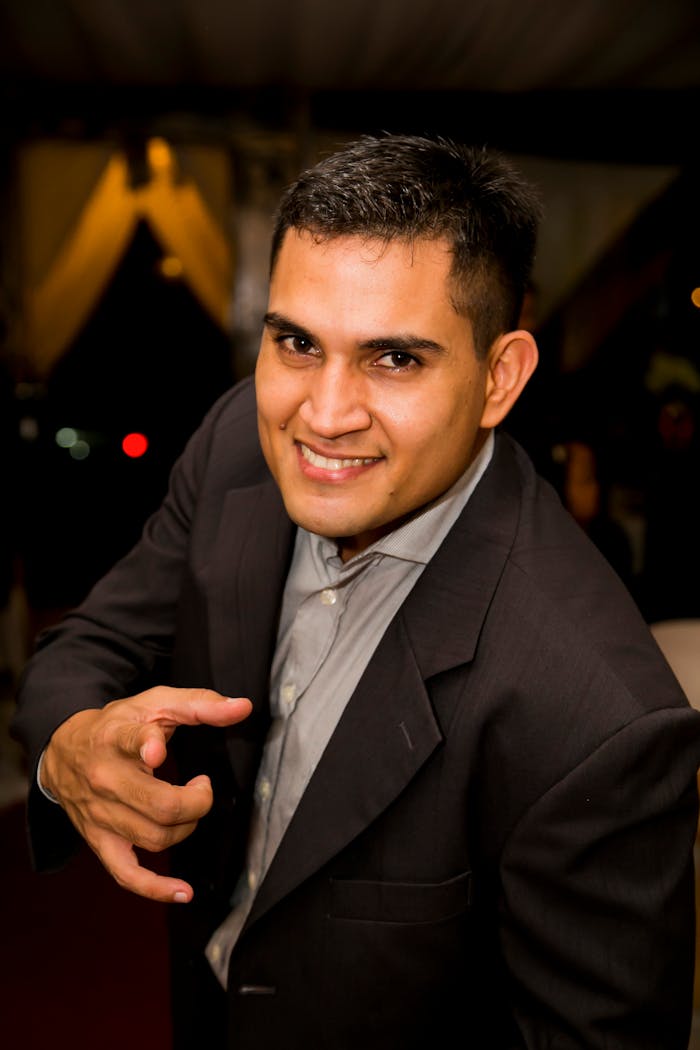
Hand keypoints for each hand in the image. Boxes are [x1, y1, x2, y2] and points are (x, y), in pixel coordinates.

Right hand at [41, 686, 251, 902]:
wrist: (64, 751)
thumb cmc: (118, 725)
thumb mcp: (155, 703)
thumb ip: (201, 704)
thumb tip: (244, 707)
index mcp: (116, 738)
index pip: (129, 742)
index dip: (146, 747)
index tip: (158, 752)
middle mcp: (105, 778)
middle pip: (159, 804)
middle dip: (197, 801)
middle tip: (202, 785)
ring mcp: (101, 815)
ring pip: (154, 837)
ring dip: (187, 827)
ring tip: (189, 806)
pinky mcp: (99, 841)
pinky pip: (126, 874)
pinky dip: (155, 888)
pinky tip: (183, 891)